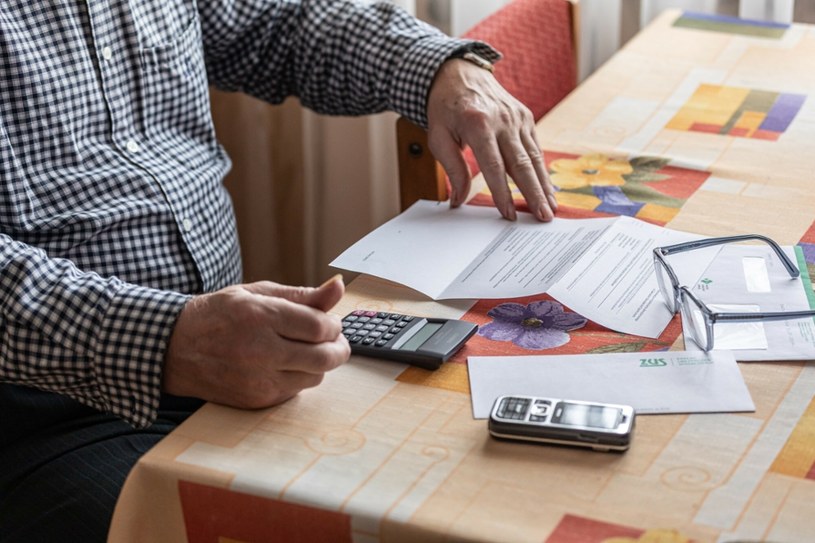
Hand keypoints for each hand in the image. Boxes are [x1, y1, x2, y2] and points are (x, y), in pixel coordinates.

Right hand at [162, 275, 349, 408]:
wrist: (176, 349)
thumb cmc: (220, 315)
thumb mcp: (258, 294)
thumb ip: (302, 295)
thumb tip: (338, 287)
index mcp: (260, 316)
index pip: (318, 327)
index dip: (334, 325)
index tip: (332, 322)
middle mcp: (259, 350)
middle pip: (324, 357)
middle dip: (339, 348)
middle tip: (335, 340)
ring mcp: (258, 380)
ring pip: (315, 376)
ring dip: (320, 363)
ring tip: (307, 349)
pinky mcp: (256, 400)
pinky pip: (296, 391)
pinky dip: (300, 377)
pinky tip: (287, 364)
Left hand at [426, 58, 556, 221]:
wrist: (459, 74)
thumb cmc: (446, 108)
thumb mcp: (438, 136)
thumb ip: (452, 169)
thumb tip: (458, 200)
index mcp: (478, 124)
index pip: (494, 166)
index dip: (502, 192)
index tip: (509, 214)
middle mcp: (502, 120)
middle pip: (522, 164)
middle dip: (534, 193)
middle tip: (544, 217)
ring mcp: (517, 118)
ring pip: (534, 157)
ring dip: (543, 185)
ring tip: (551, 208)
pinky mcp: (525, 118)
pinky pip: (535, 147)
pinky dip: (542, 170)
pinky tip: (547, 188)